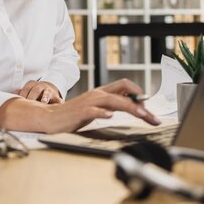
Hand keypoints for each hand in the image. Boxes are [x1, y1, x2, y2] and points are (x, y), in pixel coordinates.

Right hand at [0, 78, 160, 133]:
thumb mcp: (95, 107)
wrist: (50, 118)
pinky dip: (103, 113)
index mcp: (102, 92)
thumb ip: (109, 104)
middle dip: (142, 103)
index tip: (149, 109)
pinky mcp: (80, 112)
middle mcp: (98, 94)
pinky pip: (94, 111)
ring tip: (142, 114)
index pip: (126, 86)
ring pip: (113, 100)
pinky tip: (110, 117)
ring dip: (130, 107)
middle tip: (153, 117)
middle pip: (124, 91)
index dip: (140, 95)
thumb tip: (130, 104)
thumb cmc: (73, 114)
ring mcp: (89, 102)